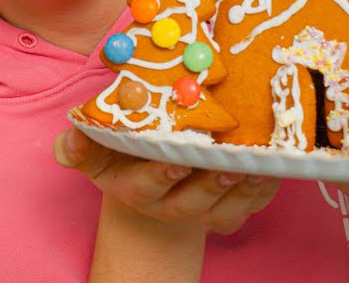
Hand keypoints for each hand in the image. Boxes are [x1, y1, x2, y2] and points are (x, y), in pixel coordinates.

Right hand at [55, 127, 280, 234]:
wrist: (150, 170)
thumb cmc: (124, 150)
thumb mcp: (96, 146)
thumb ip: (79, 144)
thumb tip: (71, 137)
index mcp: (135, 188)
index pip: (146, 186)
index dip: (162, 175)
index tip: (178, 159)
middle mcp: (168, 206)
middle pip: (191, 204)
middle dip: (210, 186)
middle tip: (228, 165)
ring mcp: (201, 211)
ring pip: (224, 212)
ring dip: (244, 191)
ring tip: (259, 165)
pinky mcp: (229, 210)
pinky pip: (250, 207)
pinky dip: (266, 191)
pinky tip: (277, 167)